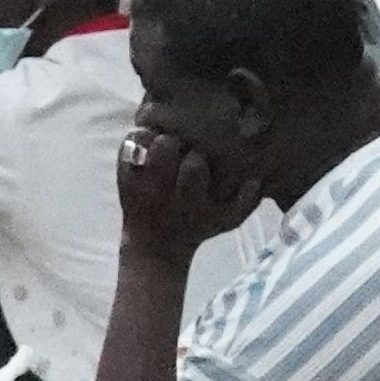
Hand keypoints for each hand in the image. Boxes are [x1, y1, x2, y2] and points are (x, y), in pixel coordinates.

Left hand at [117, 122, 259, 267]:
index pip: (194, 164)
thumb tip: (255, 178)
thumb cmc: (197, 227)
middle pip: (165, 146)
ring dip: (155, 135)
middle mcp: (162, 190)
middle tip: (181, 140)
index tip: (204, 153)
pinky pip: (126, 147)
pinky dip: (136, 139)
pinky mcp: (124, 176)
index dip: (199, 155)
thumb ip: (245, 201)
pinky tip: (149, 141)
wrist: (156, 247)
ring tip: (165, 133)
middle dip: (175, 140)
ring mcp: (139, 181)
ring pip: (143, 143)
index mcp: (190, 200)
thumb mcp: (226, 220)